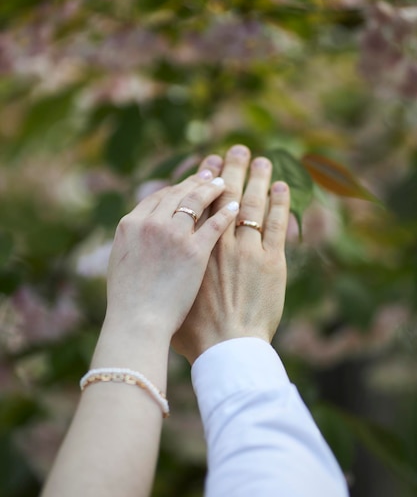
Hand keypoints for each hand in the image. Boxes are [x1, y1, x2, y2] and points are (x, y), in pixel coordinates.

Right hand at [101, 168, 239, 346]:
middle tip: (210, 174)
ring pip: (197, 201)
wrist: (138, 322)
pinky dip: (226, 211)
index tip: (188, 184)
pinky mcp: (196, 251)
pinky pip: (215, 223)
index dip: (176, 188)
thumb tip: (139, 232)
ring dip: (212, 188)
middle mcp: (151, 223)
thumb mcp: (122, 262)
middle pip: (178, 193)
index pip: (158, 196)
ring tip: (224, 183)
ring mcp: (174, 235)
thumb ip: (133, 241)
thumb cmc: (128, 301)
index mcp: (130, 224)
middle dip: (196, 181)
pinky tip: (235, 207)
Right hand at [172, 145, 289, 363]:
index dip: (198, 182)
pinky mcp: (268, 259)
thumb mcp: (162, 292)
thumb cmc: (186, 329)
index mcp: (183, 245)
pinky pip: (274, 222)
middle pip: (218, 194)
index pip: (188, 202)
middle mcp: (212, 240)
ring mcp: (240, 247)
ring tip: (259, 159)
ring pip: (248, 202)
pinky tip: (279, 185)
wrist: (221, 347)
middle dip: (226, 169)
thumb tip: (155, 261)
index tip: (206, 169)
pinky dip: (277, 202)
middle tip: (233, 151)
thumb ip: (161, 272)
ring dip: (254, 176)